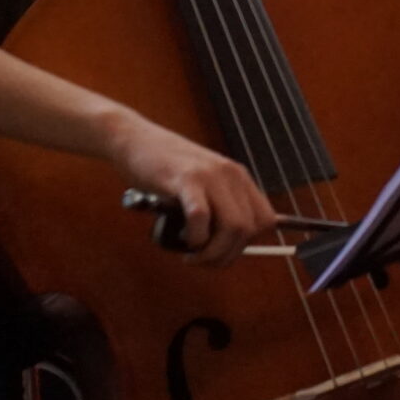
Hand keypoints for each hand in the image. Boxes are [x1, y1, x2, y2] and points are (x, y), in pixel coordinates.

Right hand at [105, 116, 275, 266]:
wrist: (133, 139)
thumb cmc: (164, 170)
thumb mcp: (202, 185)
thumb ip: (218, 209)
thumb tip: (228, 250)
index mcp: (239, 177)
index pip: (266, 221)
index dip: (246, 244)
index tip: (221, 251)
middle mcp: (231, 175)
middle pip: (249, 230)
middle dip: (226, 255)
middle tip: (202, 260)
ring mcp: (210, 176)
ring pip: (233, 227)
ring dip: (212, 252)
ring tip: (192, 255)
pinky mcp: (186, 179)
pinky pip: (201, 217)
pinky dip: (194, 238)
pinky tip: (182, 238)